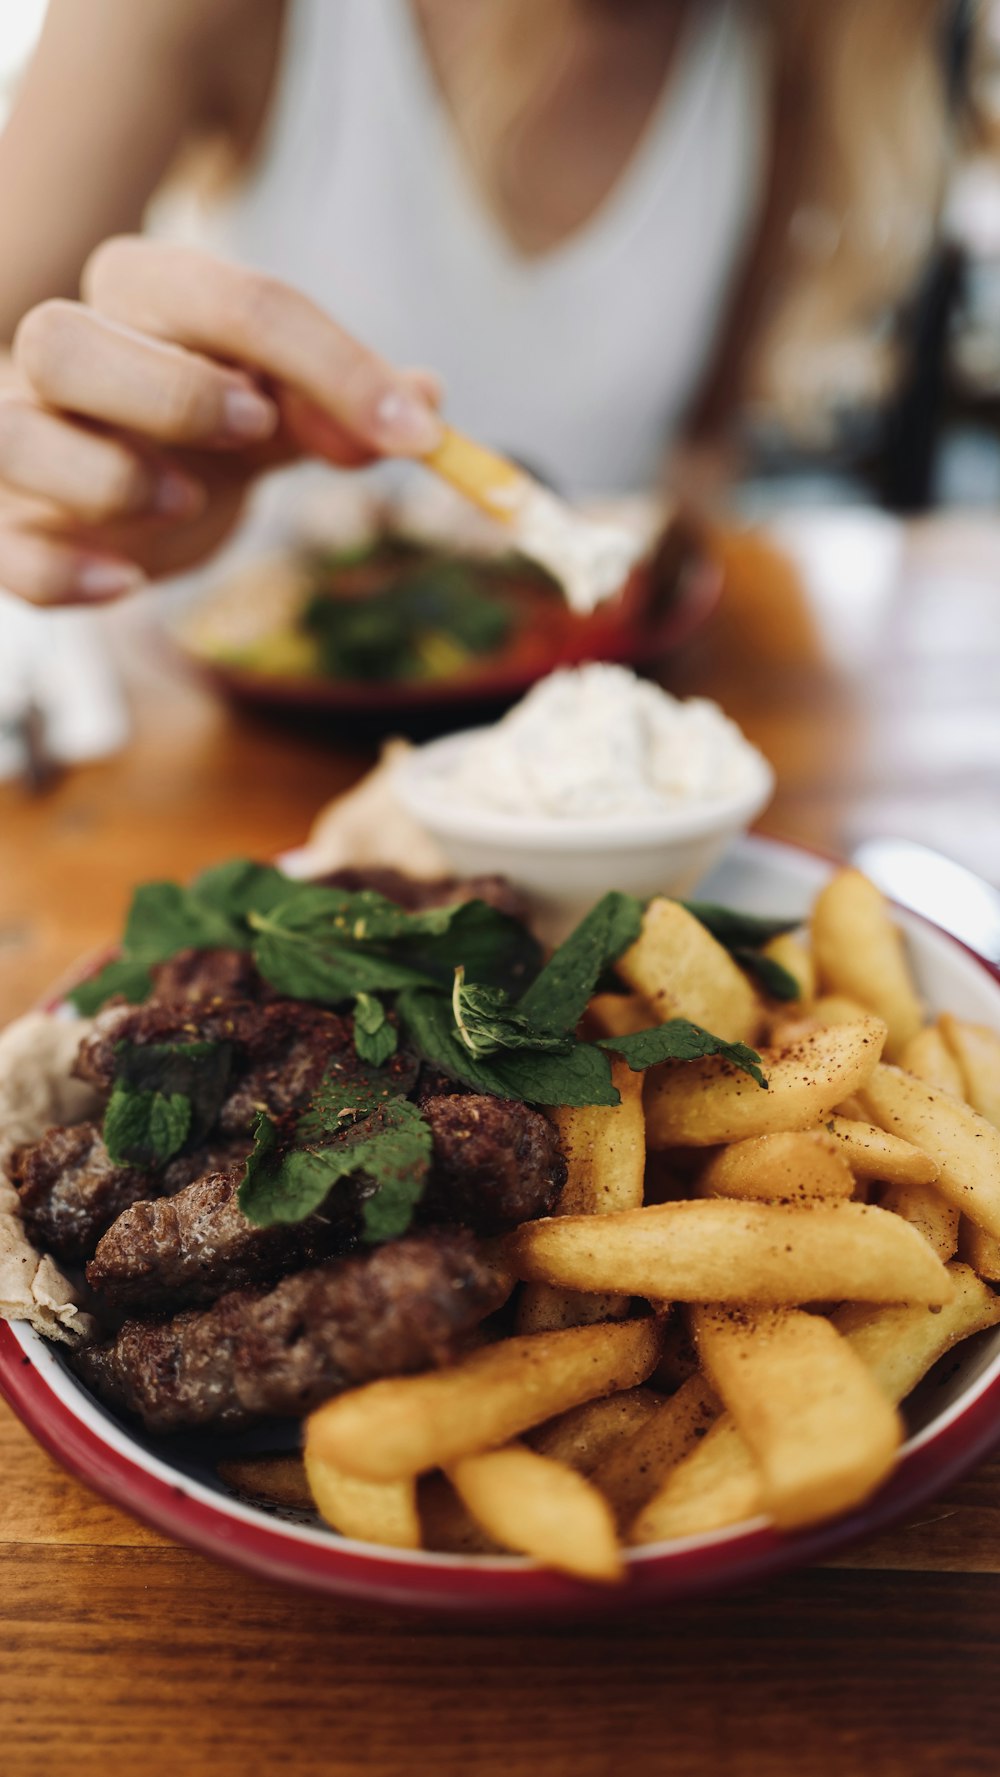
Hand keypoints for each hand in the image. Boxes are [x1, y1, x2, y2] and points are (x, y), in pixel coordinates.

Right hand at [0, 237, 443, 604]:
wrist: (116, 493)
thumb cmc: (199, 435)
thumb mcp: (278, 416)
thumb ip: (338, 410)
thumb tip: (426, 400)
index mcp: (143, 300)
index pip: (226, 297)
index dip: (330, 362)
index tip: (416, 431)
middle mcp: (62, 357)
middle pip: (66, 339)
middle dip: (172, 392)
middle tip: (257, 433)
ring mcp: (20, 440)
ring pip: (11, 434)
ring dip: (106, 475)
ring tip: (184, 503)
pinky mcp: (6, 527)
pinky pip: (5, 549)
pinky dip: (63, 575)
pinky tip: (126, 584)